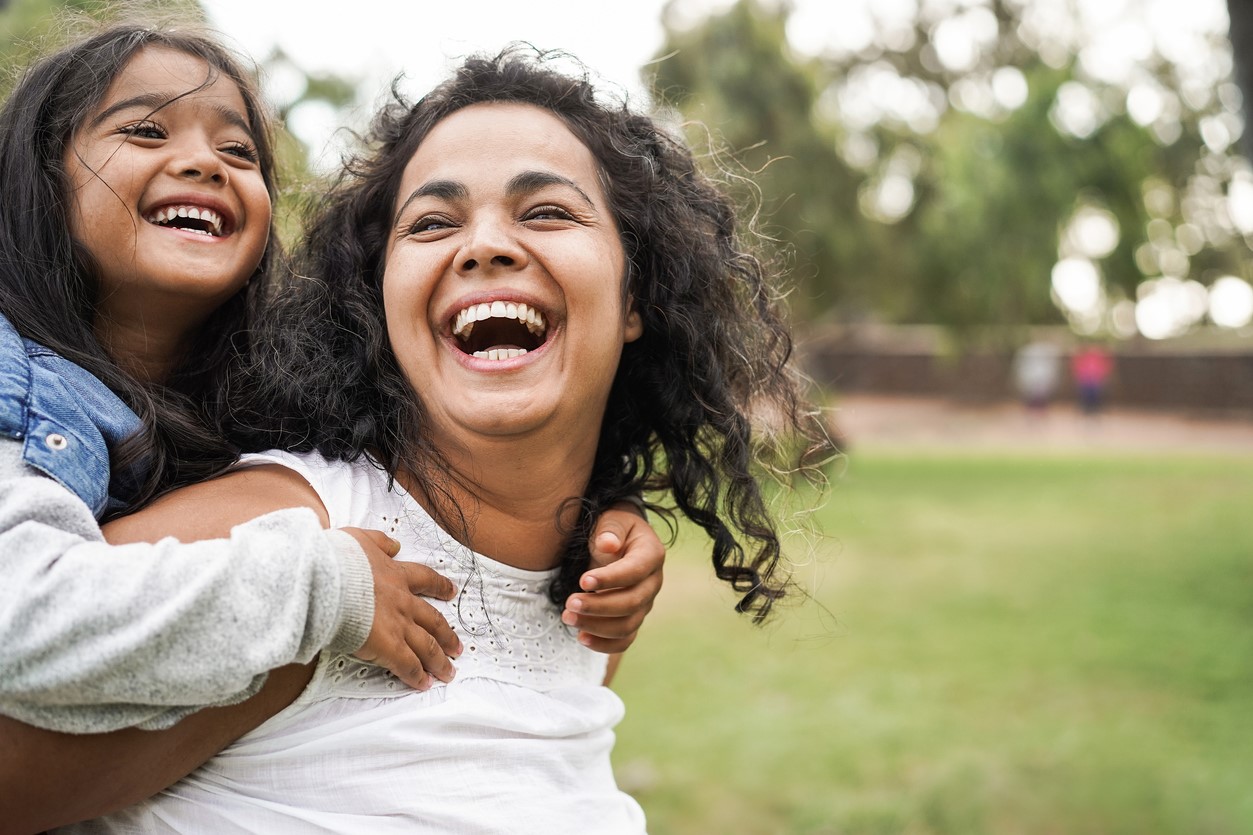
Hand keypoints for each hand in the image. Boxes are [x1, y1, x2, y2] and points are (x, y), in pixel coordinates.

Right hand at [340, 528, 461, 690]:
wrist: (327, 580)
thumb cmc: (337, 560)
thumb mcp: (360, 540)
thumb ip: (379, 542)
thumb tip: (394, 544)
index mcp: (396, 575)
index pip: (425, 579)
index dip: (439, 586)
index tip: (451, 591)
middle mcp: (403, 601)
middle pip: (433, 620)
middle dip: (447, 635)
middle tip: (458, 646)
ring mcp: (398, 625)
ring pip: (427, 646)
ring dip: (439, 661)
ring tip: (448, 672)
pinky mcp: (388, 646)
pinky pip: (408, 665)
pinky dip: (417, 676)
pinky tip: (424, 684)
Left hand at [562, 504, 664, 652]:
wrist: (619, 540)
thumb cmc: (614, 529)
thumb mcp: (612, 519)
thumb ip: (610, 529)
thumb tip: (608, 544)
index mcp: (652, 554)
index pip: (635, 571)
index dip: (610, 579)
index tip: (582, 581)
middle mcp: (653, 582)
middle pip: (632, 603)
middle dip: (598, 606)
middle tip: (569, 603)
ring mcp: (645, 603)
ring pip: (627, 625)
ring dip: (597, 626)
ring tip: (568, 618)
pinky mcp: (633, 618)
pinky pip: (625, 639)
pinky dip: (605, 644)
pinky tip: (582, 638)